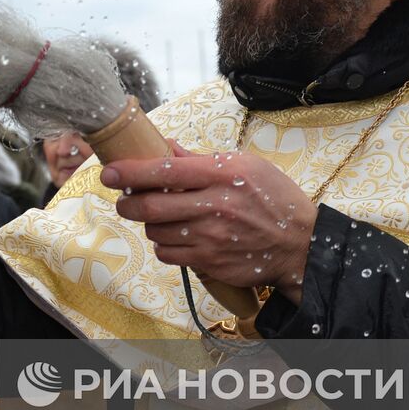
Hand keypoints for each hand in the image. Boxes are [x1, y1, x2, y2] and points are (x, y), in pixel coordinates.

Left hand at [99, 144, 316, 305]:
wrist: (300, 244)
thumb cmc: (273, 198)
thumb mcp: (245, 165)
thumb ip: (200, 160)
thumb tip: (165, 148)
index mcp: (223, 174)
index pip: (165, 171)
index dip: (131, 172)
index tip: (108, 171)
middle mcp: (216, 206)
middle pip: (151, 207)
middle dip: (128, 203)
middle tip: (124, 199)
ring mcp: (212, 237)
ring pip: (156, 232)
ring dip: (149, 224)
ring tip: (161, 217)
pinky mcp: (210, 262)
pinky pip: (168, 254)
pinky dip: (164, 245)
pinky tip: (176, 237)